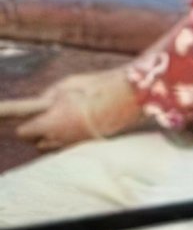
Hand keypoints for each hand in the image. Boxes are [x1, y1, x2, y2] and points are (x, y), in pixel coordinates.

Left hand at [16, 66, 141, 151]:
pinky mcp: (89, 145)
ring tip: (64, 121)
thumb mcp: (69, 83)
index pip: (24, 132)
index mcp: (53, 120)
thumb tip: (40, 103)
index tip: (31, 117)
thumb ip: (49, 95)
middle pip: (37, 143)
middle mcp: (62, 136)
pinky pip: (70, 146)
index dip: (26, 124)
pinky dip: (69, 138)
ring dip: (53, 137)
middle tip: (48, 117)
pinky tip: (79, 125)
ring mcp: (77, 142)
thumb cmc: (98, 86)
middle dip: (38, 132)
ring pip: (53, 147)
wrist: (130, 96)